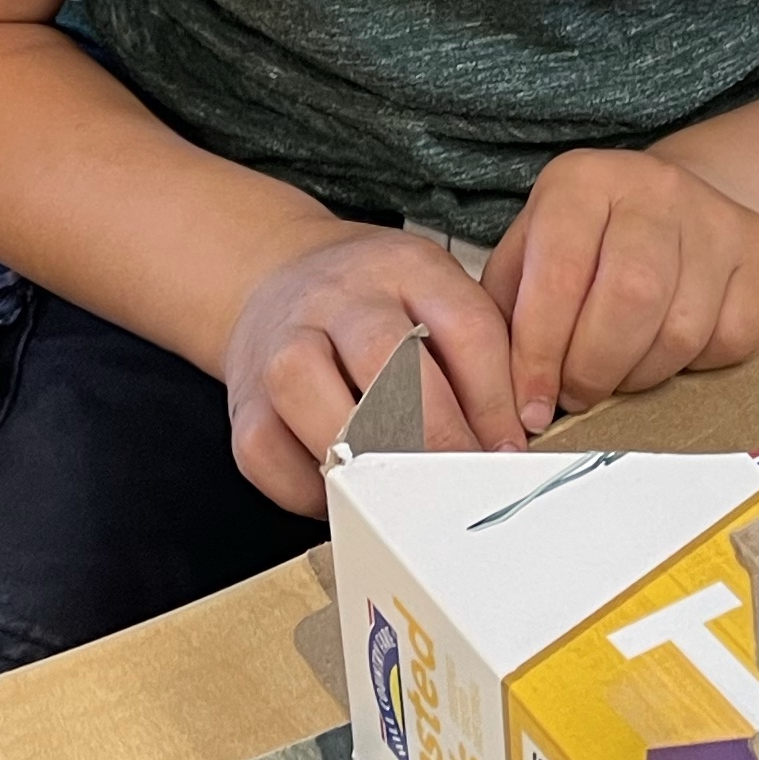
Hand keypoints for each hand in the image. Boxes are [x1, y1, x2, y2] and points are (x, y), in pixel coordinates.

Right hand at [223, 226, 527, 511]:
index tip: (510, 448)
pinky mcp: (244, 399)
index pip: (464, 326)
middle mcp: (339, 298)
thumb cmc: (374, 299)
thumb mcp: (436, 294)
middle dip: (436, 432)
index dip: (494, 398)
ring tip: (401, 490)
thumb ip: (478, 353)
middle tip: (464, 480)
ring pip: (307, 391)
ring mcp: (283, 343)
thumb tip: (514, 439)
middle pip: (386, 358)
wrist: (275, 274)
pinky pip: (265, 451)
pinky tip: (344, 492)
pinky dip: (305, 486)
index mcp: (405, 267)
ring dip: (361, 451)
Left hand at [483, 149, 758, 432]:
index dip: (540, 354)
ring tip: (617, 375)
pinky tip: (666, 353)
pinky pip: (732, 339)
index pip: (559, 276)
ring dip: (641, 377)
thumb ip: (508, 319)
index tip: (531, 405)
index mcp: (582, 182)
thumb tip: (503, 399)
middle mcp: (654, 187)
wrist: (669, 206)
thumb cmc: (583, 247)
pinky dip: (695, 368)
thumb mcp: (528, 260)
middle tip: (577, 395)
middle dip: (594, 369)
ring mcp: (715, 217)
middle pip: (631, 299)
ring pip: (681, 329)